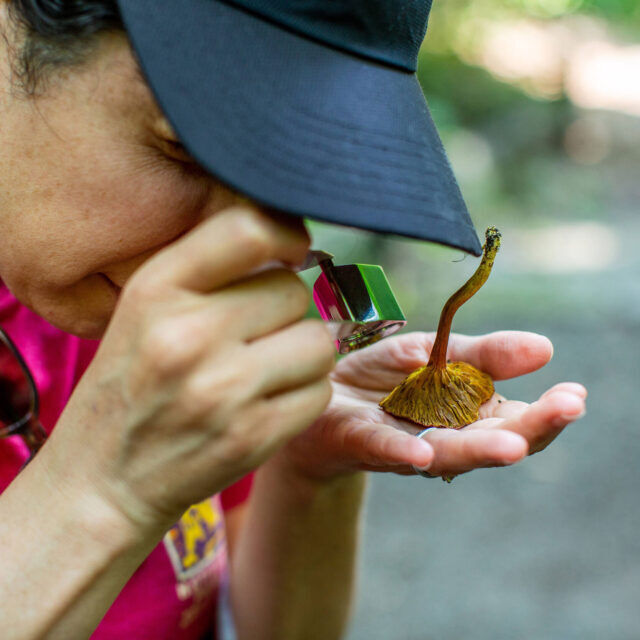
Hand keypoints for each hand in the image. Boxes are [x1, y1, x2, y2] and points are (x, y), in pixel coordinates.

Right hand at [43, 205, 335, 531]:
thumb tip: (287, 241)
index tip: (292, 251)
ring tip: (267, 370)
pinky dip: (305, 395)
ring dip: (303, 354)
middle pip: (294, 290)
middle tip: (258, 334)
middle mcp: (188, 335)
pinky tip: (269, 403)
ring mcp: (222, 389)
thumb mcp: (142, 312)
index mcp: (155, 291)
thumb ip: (205, 271)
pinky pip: (320, 392)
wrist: (101, 482)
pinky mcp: (252, 436)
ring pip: (318, 341)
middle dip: (286, 310)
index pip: (249, 230)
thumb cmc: (129, 388)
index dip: (286, 234)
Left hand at [278, 331, 585, 480]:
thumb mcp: (435, 353)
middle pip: (491, 441)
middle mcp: (444, 437)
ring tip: (514, 445)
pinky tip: (425, 453)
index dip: (547, 413)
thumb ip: (483, 354)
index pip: (515, 421)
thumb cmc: (385, 379)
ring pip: (447, 451)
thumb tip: (544, 348)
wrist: (323, 393)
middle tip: (565, 410)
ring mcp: (406, 445)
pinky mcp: (363, 441)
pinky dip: (405, 452)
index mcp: (467, 415)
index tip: (576, 395)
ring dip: (479, 449)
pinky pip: (385, 448)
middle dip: (529, 429)